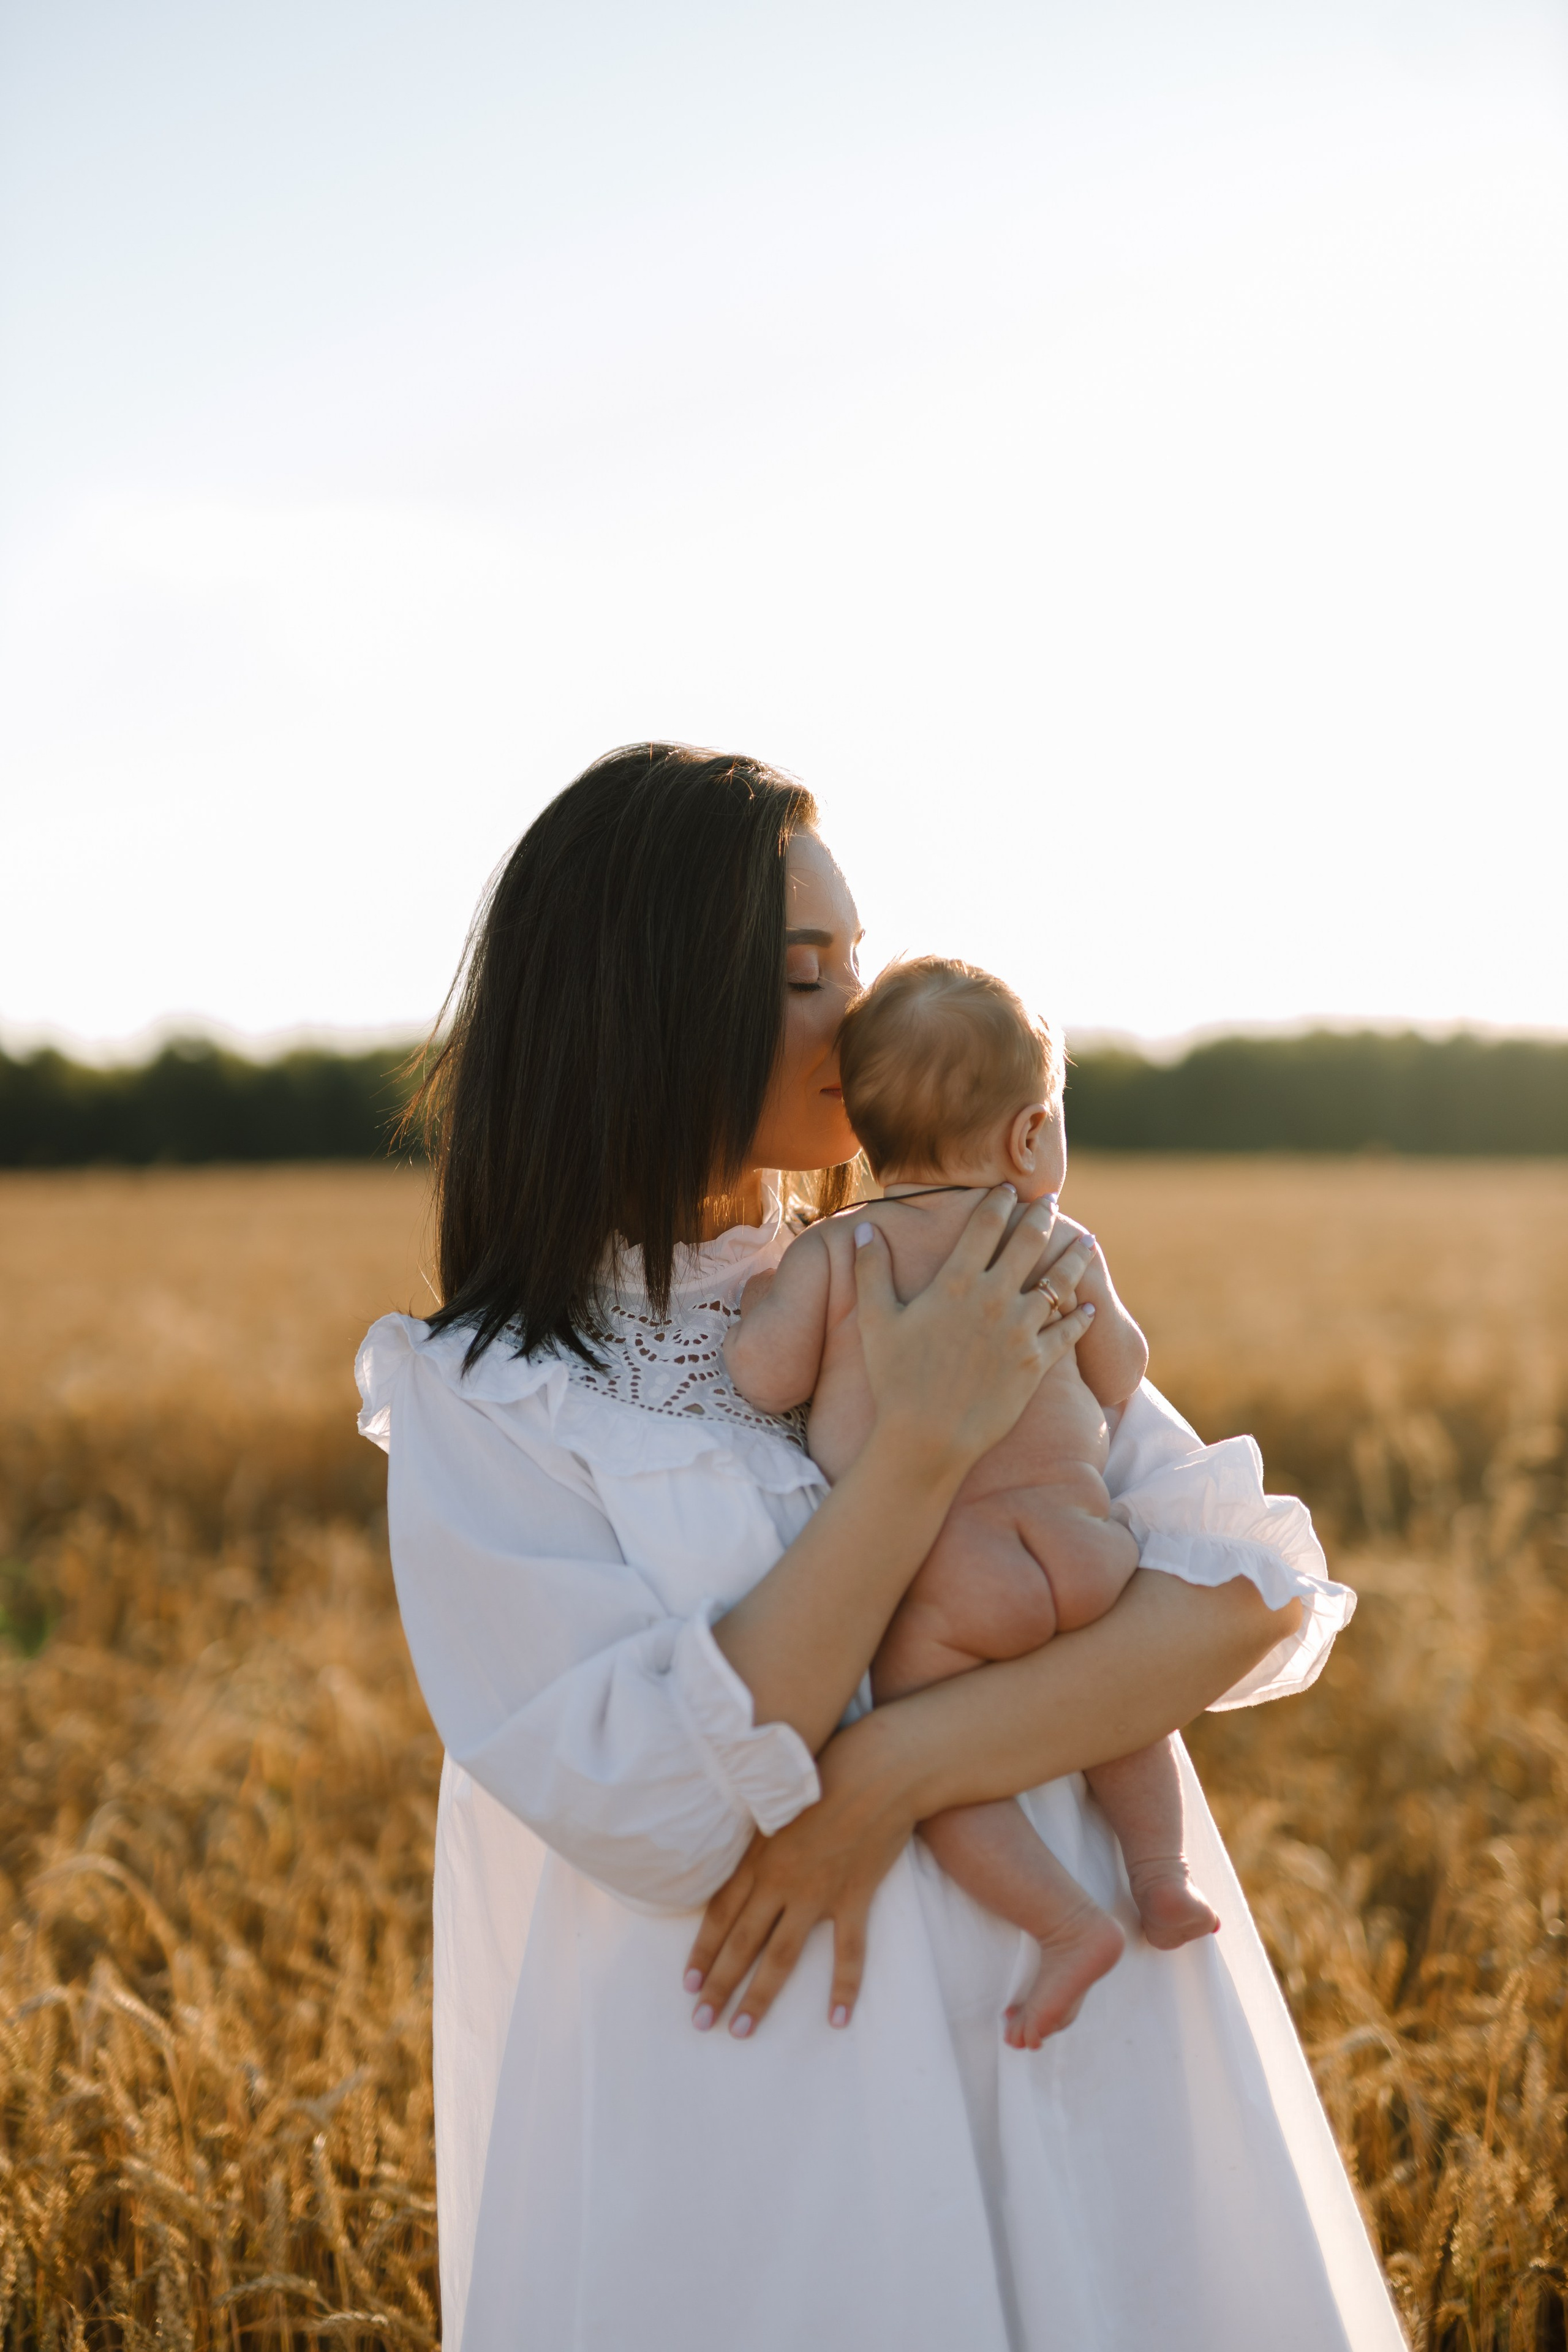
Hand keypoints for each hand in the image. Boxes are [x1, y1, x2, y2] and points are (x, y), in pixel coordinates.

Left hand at [684, 1716, 911, 2039]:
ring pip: (781, 1955)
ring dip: (760, 1996)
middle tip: (700, 2022)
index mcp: (758, 1855)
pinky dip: (844, 1986)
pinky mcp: (854, 1896)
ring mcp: (817, 1892)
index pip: (721, 1912)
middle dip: (719, 1985)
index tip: (688, 1983)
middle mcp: (781, 1879)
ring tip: (741, 2031)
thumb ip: (755, 1831)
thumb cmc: (827, 1770)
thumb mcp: (776, 1797)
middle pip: (742, 1942)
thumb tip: (735, 1855)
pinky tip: (838, 2019)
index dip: (703, 1949)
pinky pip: (848, 1951)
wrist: (879, 1768)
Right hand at [854, 1193, 1097, 1484]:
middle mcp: (993, 1299)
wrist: (927, 1437)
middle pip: (1028, 1244)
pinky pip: (1067, 1333)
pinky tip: (1089, 1306)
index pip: (984, 1227)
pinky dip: (1080, 1317)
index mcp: (956, 1283)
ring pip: (1058, 1283)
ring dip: (1075, 1258)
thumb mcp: (875, 1321)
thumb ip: (870, 1270)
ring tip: (1088, 1242)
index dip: (999, 1202)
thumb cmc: (895, 1379)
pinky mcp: (1036, 1363)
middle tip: (1051, 1200)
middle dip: (1042, 1216)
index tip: (1009, 1188)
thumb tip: (865, 1230)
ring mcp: (1019, 1331)